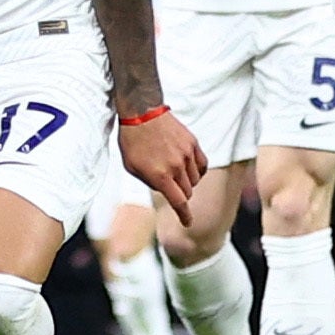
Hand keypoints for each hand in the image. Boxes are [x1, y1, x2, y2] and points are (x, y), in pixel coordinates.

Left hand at [120, 111, 206, 226]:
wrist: (142, 112)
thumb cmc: (132, 142)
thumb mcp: (133, 168)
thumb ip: (151, 182)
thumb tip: (165, 190)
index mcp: (160, 176)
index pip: (179, 202)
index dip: (184, 215)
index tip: (188, 222)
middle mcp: (176, 166)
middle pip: (188, 192)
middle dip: (181, 195)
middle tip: (172, 189)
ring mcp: (186, 154)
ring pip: (196, 179)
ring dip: (188, 183)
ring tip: (177, 175)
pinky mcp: (193, 143)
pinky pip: (202, 164)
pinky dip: (198, 171)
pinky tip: (191, 170)